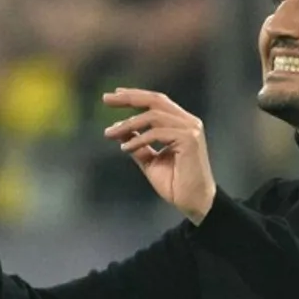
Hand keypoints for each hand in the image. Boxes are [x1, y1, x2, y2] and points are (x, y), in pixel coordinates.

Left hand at [103, 88, 216, 223]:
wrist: (193, 203)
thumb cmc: (175, 184)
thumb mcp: (150, 160)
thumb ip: (138, 143)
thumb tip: (118, 129)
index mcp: (181, 123)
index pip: (156, 101)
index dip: (135, 96)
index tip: (113, 95)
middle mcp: (188, 122)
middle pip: (155, 100)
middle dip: (129, 97)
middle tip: (106, 99)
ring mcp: (191, 129)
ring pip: (153, 116)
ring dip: (128, 124)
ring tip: (110, 133)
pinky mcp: (189, 139)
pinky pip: (157, 133)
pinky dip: (138, 139)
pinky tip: (125, 148)